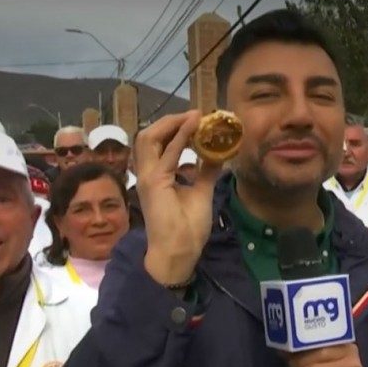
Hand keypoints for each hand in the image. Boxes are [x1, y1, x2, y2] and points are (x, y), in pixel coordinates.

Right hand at [135, 110, 224, 284]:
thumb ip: (206, 171)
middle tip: (195, 115)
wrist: (180, 251)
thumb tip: (219, 154)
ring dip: (171, 124)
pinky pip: (167, 154)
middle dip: (170, 121)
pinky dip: (180, 137)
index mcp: (157, 175)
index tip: (198, 120)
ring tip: (193, 116)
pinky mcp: (154, 183)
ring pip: (149, 139)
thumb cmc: (187, 228)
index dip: (175, 129)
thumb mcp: (201, 191)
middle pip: (149, 136)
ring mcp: (149, 177)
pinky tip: (193, 126)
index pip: (160, 143)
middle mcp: (148, 173)